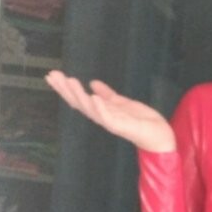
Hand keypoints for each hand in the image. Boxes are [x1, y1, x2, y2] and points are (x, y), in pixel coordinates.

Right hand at [45, 71, 175, 153]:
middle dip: (66, 90)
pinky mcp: (122, 127)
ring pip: (90, 109)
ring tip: (70, 82)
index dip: (65, 88)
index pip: (79, 99)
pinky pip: (108, 118)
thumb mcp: (122, 103)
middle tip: (53, 76)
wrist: (159, 135)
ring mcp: (111, 123)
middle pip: (79, 103)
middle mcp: (103, 117)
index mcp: (101, 111)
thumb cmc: (142, 121)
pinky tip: (93, 97)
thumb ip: (108, 95)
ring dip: (79, 96)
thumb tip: (93, 83)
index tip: (52, 76)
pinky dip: (100, 108)